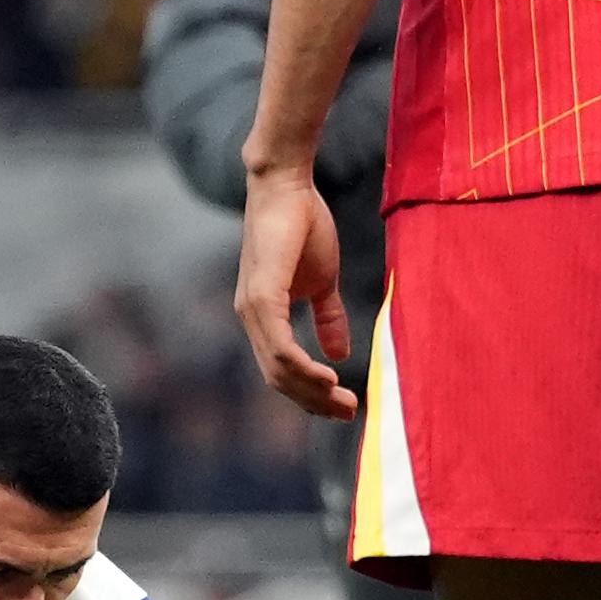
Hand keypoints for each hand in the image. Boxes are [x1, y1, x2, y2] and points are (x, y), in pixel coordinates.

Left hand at [233, 165, 354, 419]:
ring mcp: (253, 307)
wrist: (288, 186)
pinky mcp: (262, 294)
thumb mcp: (322, 280)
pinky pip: (279, 343)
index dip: (311, 393)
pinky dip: (301, 366)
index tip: (344, 406)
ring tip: (343, 401)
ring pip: (278, 367)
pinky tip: (326, 376)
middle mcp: (251, 317)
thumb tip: (340, 354)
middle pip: (278, 378)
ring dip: (312, 391)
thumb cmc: (302, 226)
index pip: (282, 369)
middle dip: (315, 401)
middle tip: (349, 413)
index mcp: (263, 316)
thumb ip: (328, 316)